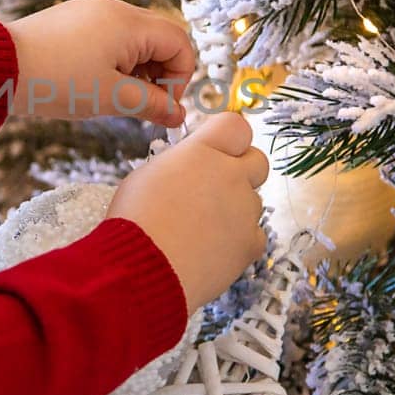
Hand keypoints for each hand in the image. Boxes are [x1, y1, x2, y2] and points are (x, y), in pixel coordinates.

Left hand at [6, 0, 195, 126]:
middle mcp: (115, 9)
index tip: (163, 106)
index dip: (180, 78)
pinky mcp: (74, 20)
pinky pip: (111, 38)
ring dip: (137, 70)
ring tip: (114, 97)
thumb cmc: (55, 81)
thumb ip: (151, 104)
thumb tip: (178, 114)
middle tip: (140, 105)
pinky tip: (94, 84)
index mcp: (130, 23)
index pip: (180, 43)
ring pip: (135, 40)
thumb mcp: (111, 98)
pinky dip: (115, 61)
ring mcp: (93, 11)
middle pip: (160, 39)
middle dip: (159, 74)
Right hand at [105, 112, 267, 312]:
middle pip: (258, 161)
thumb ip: (182, 162)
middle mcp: (232, 175)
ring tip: (201, 230)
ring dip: (235, 210)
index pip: (236, 125)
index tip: (218, 149)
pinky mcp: (251, 243)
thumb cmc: (135, 219)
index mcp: (204, 151)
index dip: (229, 137)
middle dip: (242, 170)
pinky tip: (210, 250)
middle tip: (215, 188)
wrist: (143, 269)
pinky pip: (253, 235)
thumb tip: (194, 165)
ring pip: (253, 202)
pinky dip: (237, 242)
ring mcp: (246, 210)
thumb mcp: (149, 174)